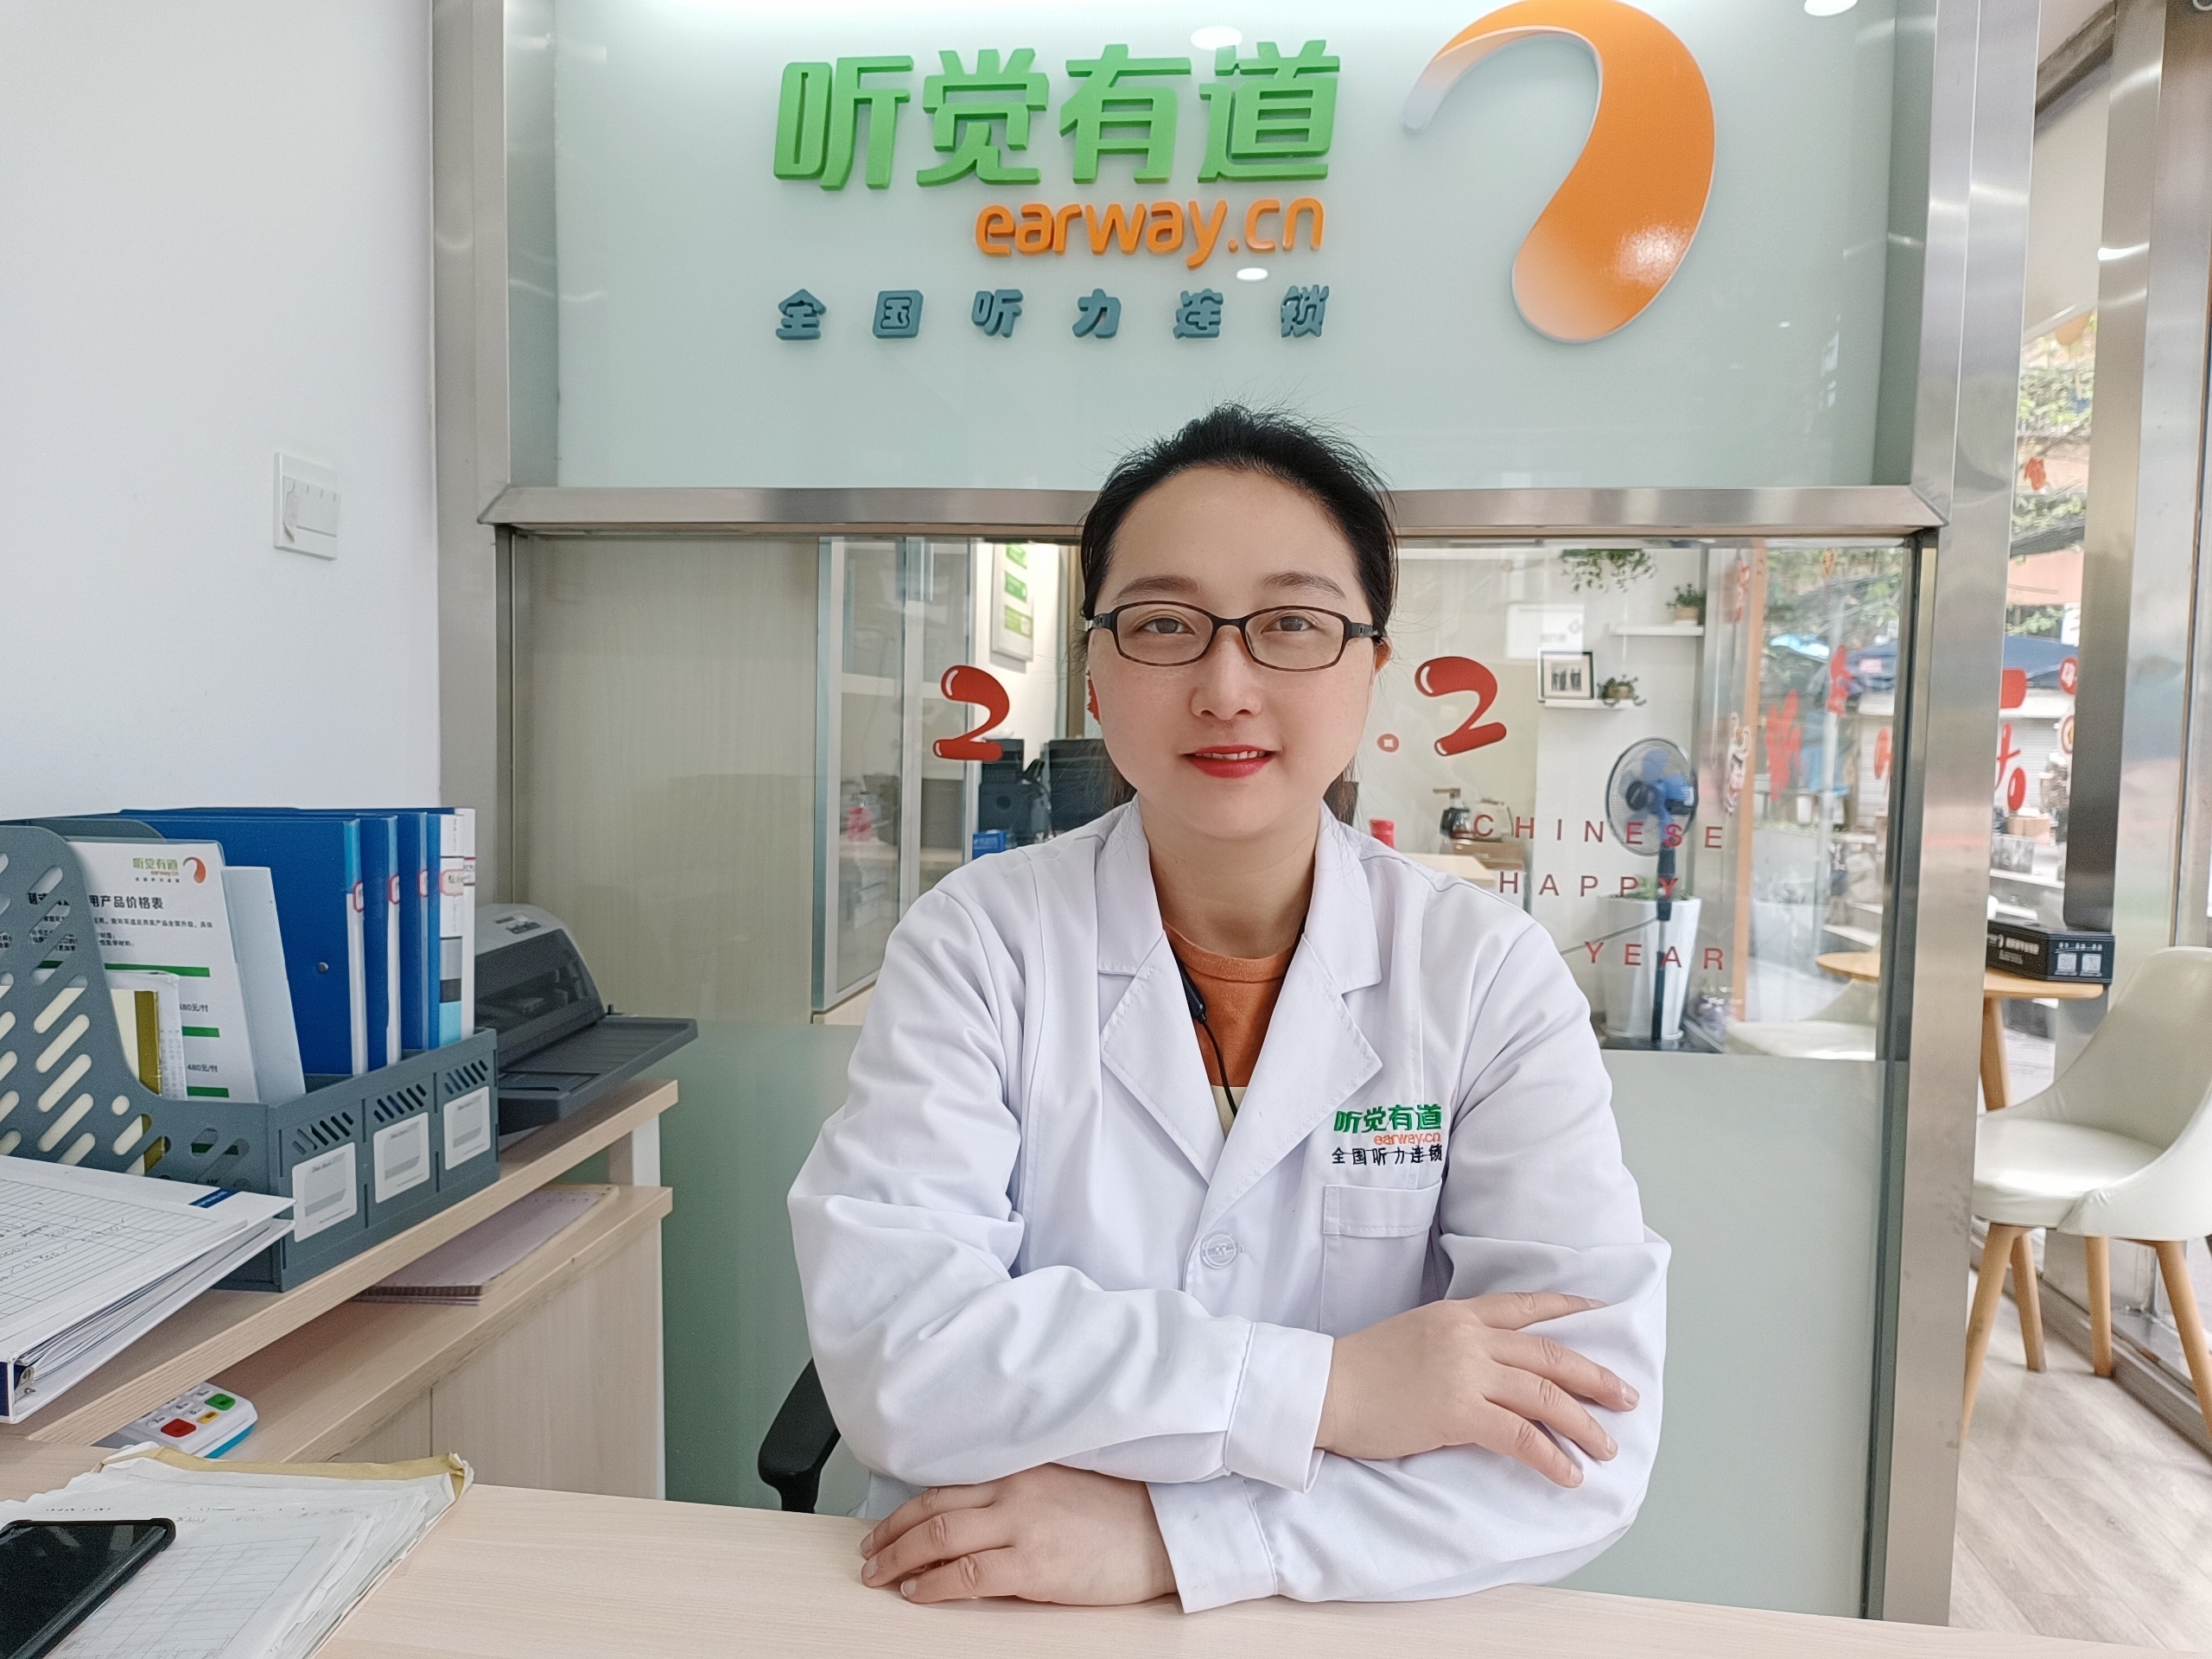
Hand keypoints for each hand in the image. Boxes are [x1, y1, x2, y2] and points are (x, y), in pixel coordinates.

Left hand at [857, 1464, 1175, 1605]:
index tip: (886, 1525)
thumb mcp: (1062, 1489)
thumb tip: (974, 1521)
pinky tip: (917, 1590)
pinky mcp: (1034, 1564)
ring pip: (940, 1535)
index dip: (908, 1508)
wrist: (1163, 1532)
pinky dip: (934, 1582)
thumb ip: (1018, 1496)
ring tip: (881, 1574)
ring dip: (901, 1557)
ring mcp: (1023, 1525)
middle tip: (870, 1552)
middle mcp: (1015, 1491)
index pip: (947, 1486)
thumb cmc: (1120, 1513)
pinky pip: (968, 1572)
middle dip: (892, 1532)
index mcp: (1022, 1470)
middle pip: (934, 1508)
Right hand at [1318, 1292, 1637, 1483]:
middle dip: (1594, 1378)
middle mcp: (1469, 1337)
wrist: (1324, 1388)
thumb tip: (1488, 1365)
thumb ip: (1454, 1342)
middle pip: (1549, 1354)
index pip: (1524, 1305)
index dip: (1566, 1308)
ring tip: (1606, 1447)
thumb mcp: (1413, 1334)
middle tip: (1626, 1397)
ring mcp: (1465, 1373)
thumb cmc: (1359, 1368)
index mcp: (1457, 1314)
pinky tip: (1568, 1474)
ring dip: (1583, 1425)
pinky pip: (1519, 1436)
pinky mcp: (1458, 1412)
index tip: (1599, 1311)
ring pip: (1544, 1396)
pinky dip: (1550, 1457)